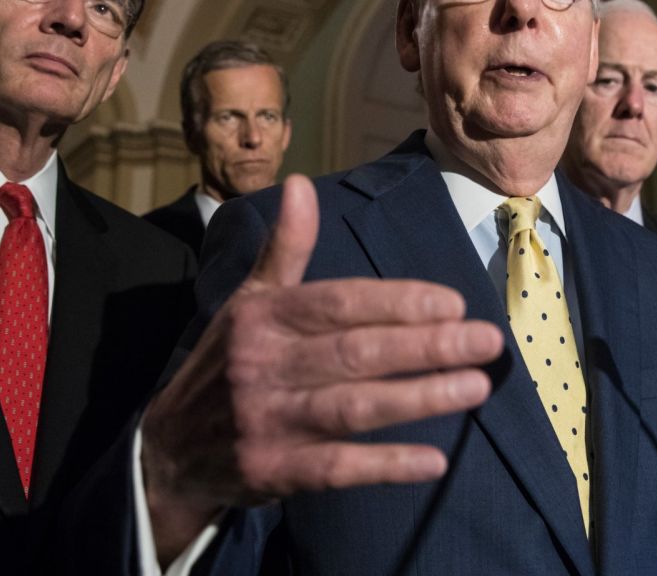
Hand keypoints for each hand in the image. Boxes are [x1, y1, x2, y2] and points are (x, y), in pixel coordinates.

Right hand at [140, 175, 503, 562]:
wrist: (169, 450)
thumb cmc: (227, 362)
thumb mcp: (248, 301)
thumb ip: (285, 248)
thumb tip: (301, 184)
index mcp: (262, 317)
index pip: (340, 303)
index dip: (399, 301)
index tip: (454, 303)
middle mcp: (263, 365)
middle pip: (357, 352)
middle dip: (427, 346)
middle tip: (487, 341)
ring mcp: (267, 422)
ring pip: (354, 408)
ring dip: (420, 398)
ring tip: (477, 388)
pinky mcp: (274, 472)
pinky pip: (338, 468)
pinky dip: (385, 464)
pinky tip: (433, 459)